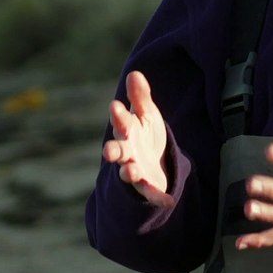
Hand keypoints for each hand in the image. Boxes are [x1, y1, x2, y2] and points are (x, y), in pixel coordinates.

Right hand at [102, 71, 172, 207]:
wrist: (155, 160)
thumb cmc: (146, 133)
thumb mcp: (147, 114)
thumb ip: (140, 97)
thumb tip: (134, 74)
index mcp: (127, 130)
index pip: (121, 122)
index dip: (118, 115)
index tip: (115, 106)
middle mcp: (127, 151)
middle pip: (117, 150)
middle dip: (112, 150)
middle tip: (107, 151)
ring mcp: (134, 169)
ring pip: (127, 172)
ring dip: (128, 172)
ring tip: (130, 170)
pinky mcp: (146, 185)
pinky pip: (148, 191)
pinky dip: (154, 194)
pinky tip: (166, 198)